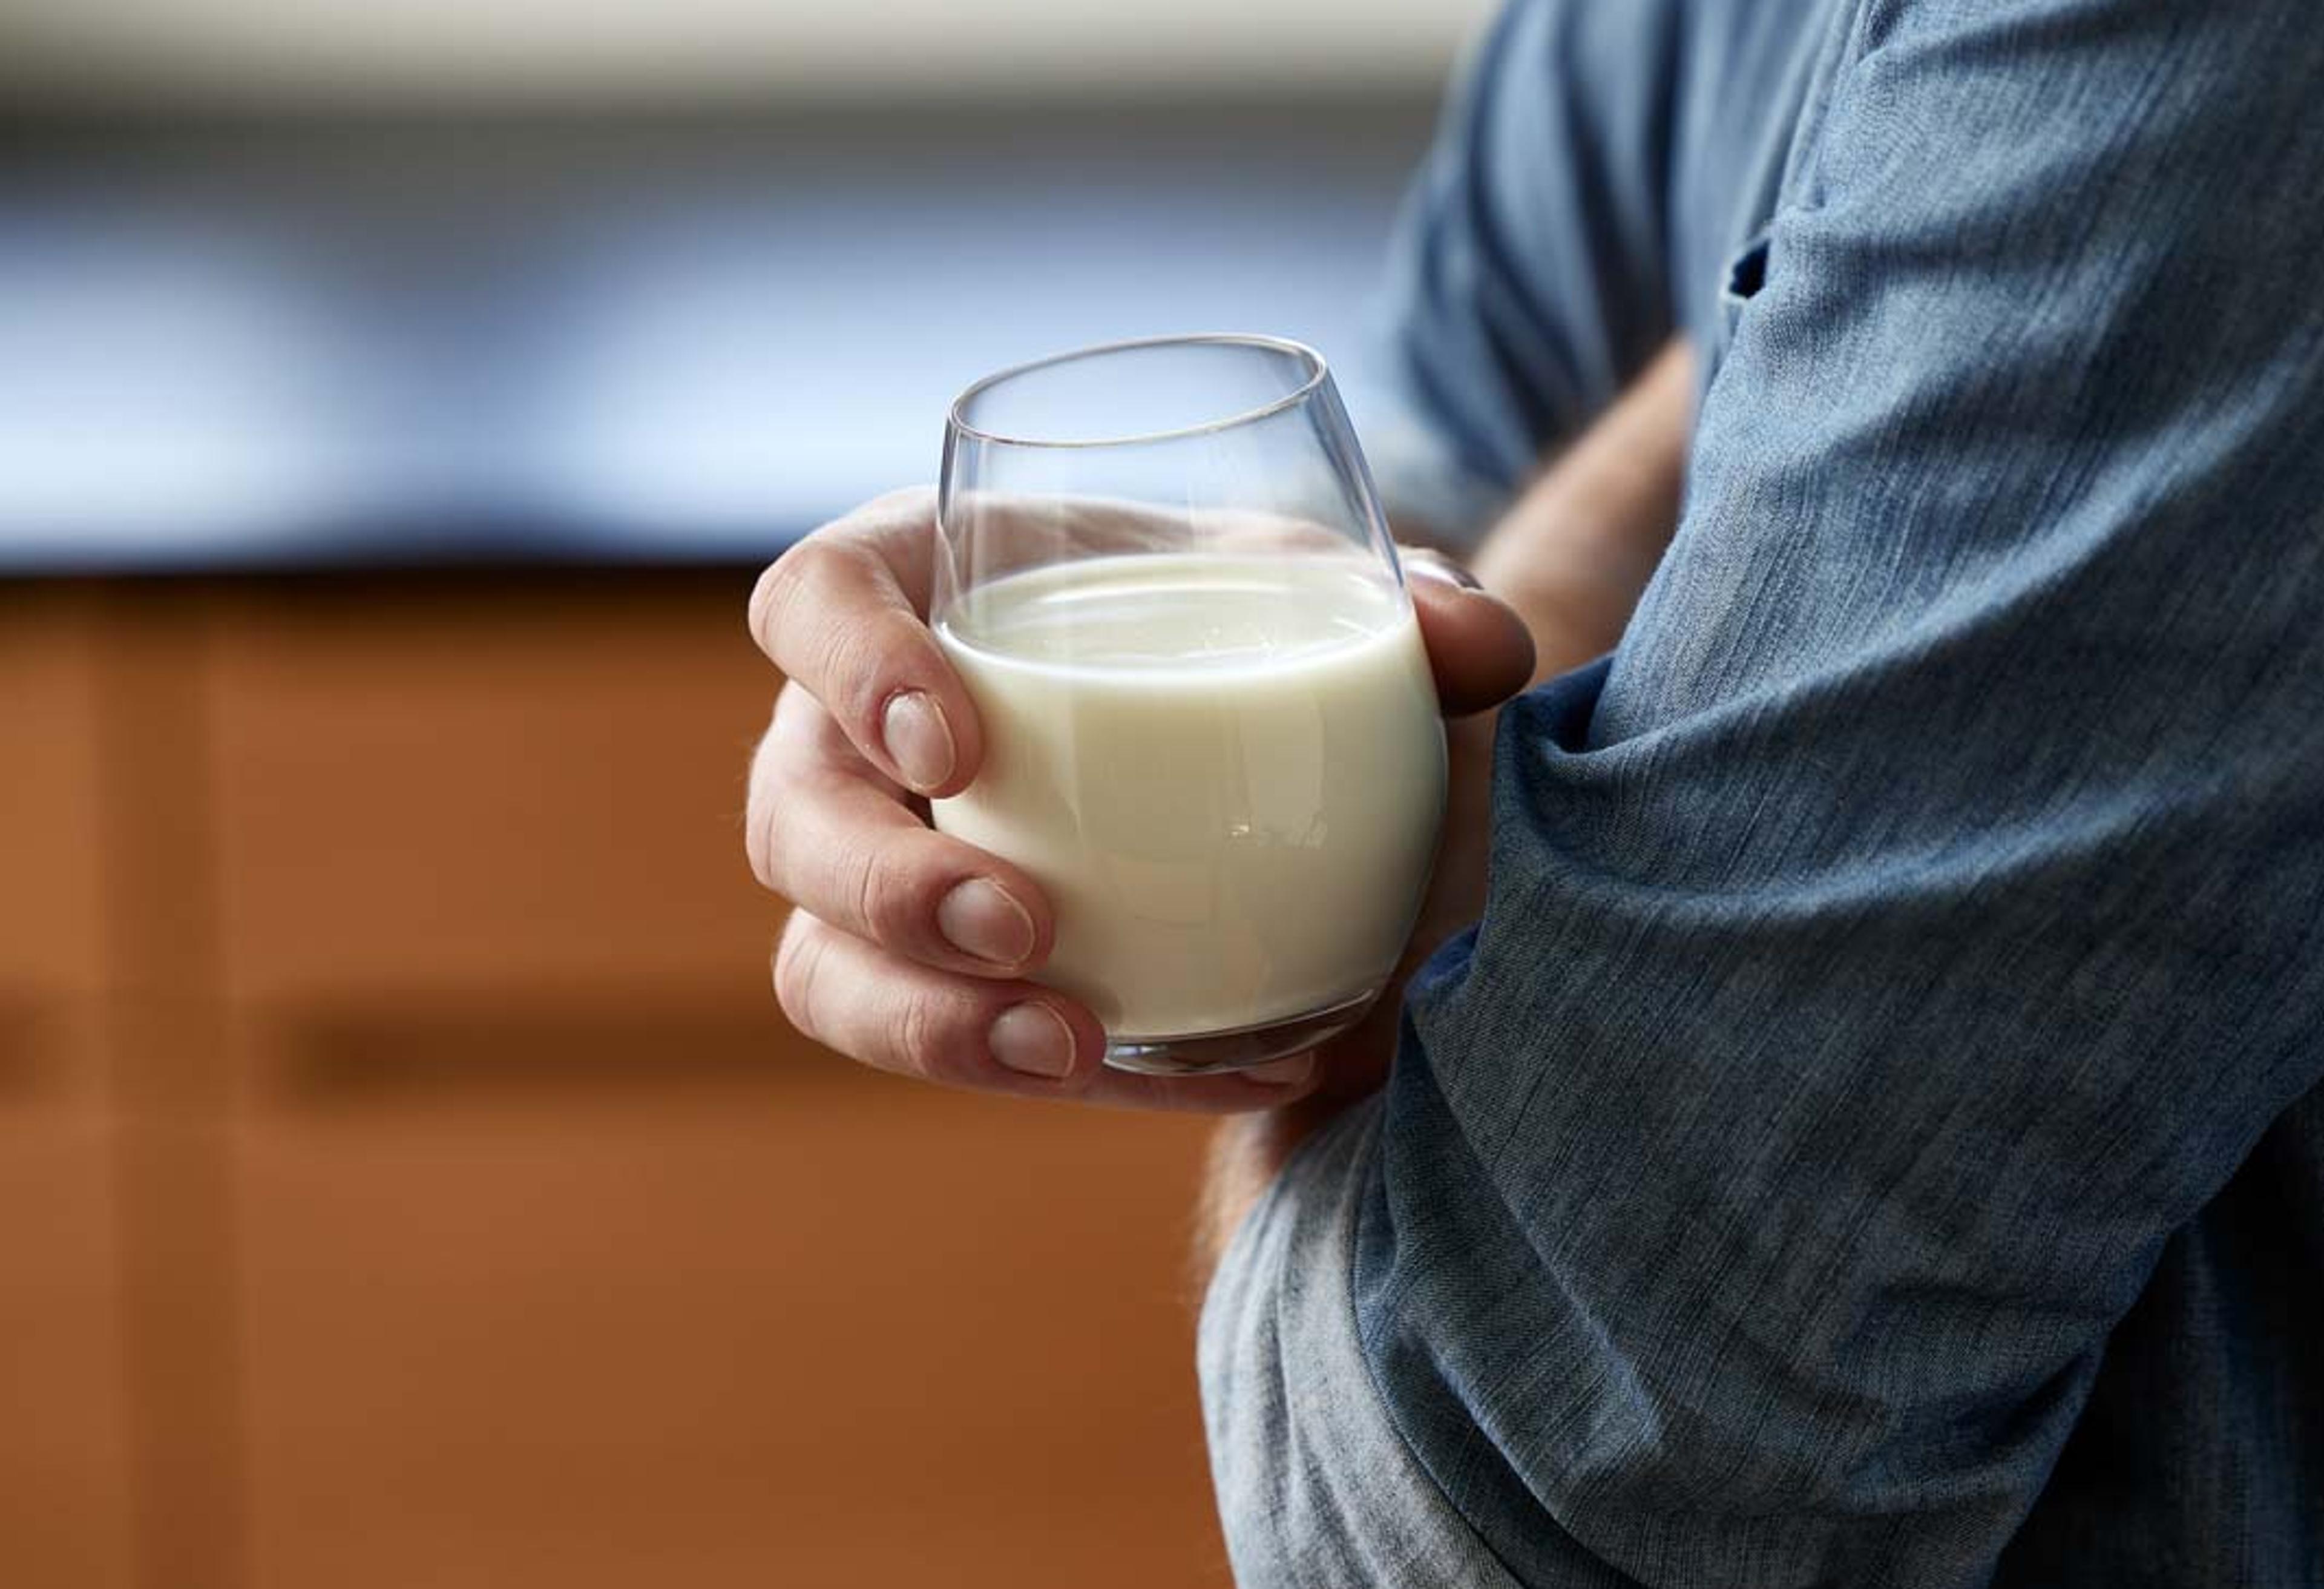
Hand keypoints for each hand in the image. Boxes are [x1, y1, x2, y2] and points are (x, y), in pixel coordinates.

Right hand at [745, 487, 1532, 1110]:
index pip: (810, 601)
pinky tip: (1224, 1081)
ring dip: (931, 1025)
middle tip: (1026, 926)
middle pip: (795, 818)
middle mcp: (853, 742)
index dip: (849, 665)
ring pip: (826, 969)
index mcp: (912, 592)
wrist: (1230, 737)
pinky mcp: (940, 985)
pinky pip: (953, 1050)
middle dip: (887, 886)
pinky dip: (1071, 1080)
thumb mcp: (1306, 593)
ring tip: (1071, 1046)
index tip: (956, 738)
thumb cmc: (1227, 624)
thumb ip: (1400, 605)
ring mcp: (879, 876)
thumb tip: (1479, 643)